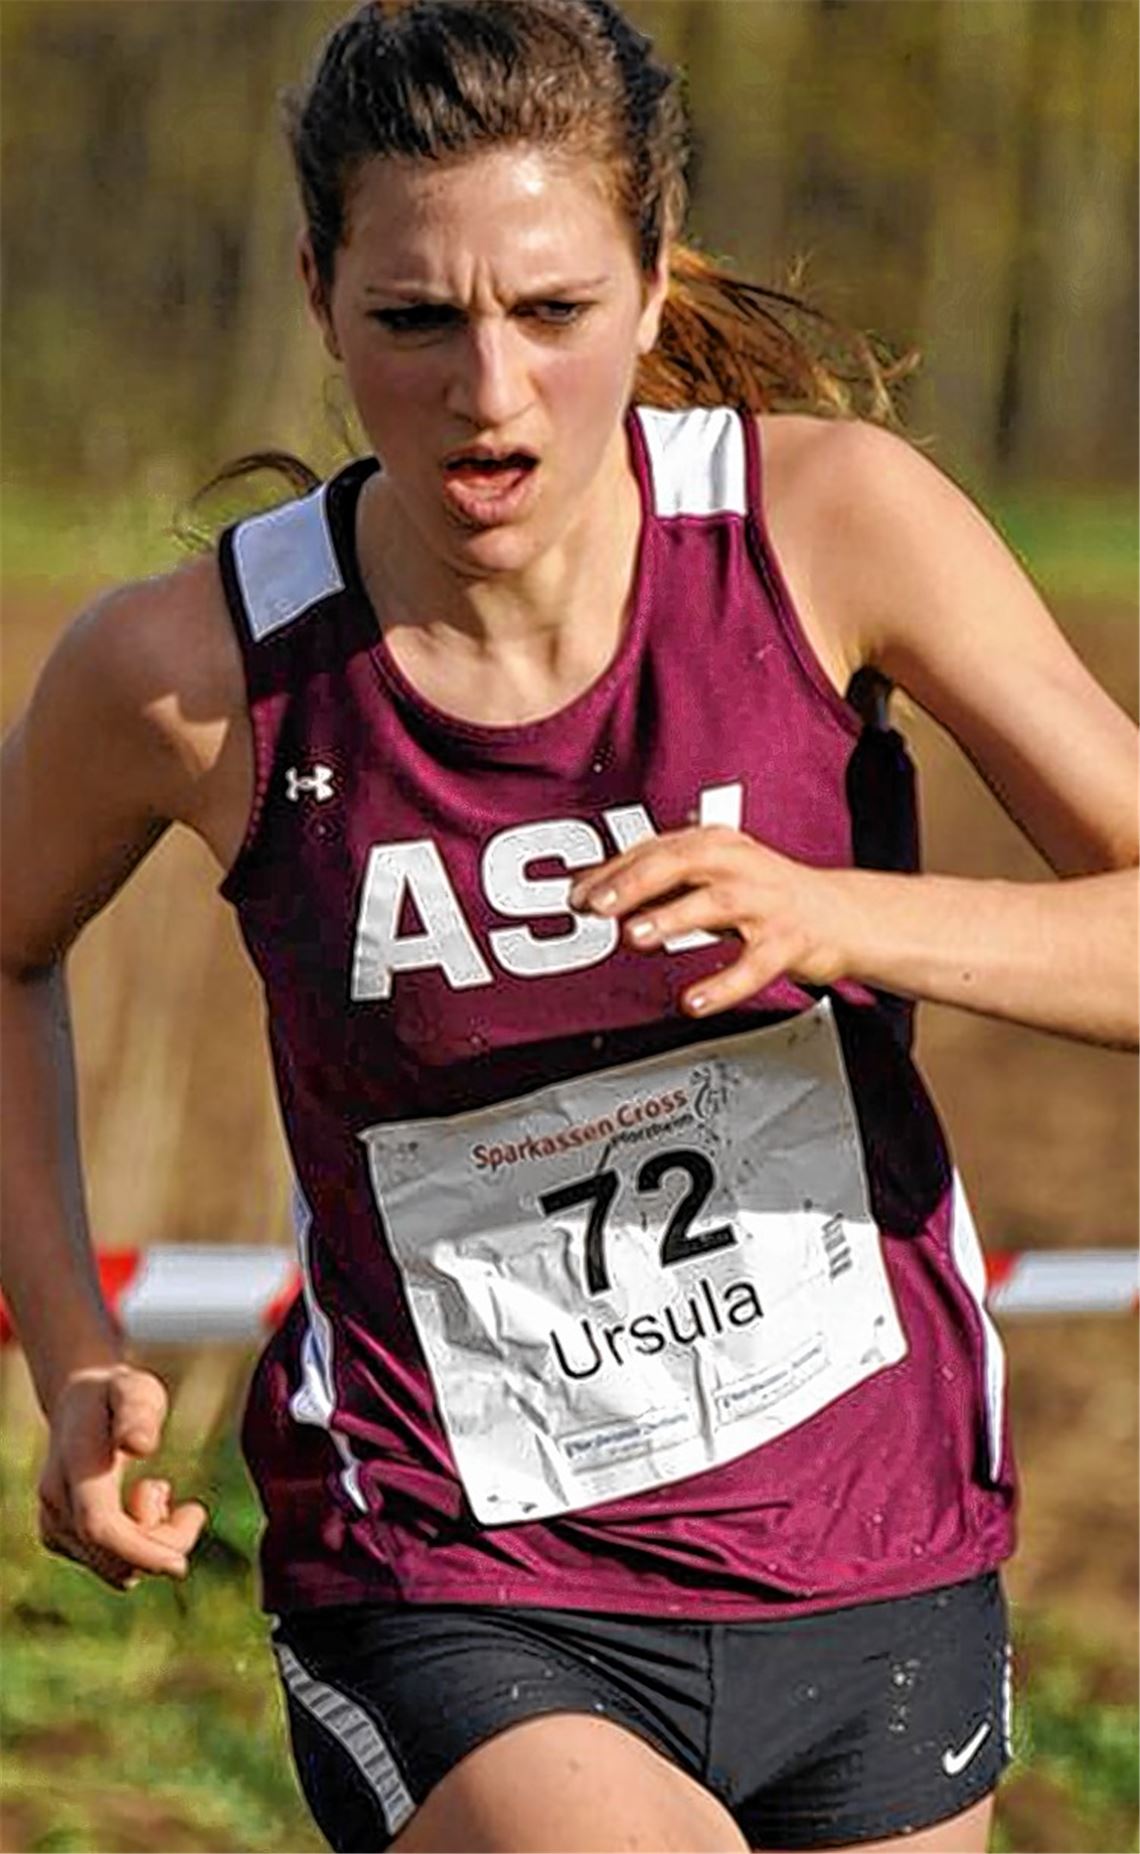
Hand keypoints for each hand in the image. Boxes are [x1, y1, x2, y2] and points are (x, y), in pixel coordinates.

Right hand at [38, 1364, 206, 1590]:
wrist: (79, 1403)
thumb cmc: (116, 1394)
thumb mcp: (134, 1391)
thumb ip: (138, 1414)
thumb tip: (140, 1445)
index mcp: (73, 1466)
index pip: (99, 1527)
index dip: (139, 1552)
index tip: (180, 1564)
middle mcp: (56, 1502)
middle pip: (113, 1556)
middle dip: (164, 1544)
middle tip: (193, 1510)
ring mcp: (53, 1523)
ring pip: (114, 1569)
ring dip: (153, 1544)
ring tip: (160, 1491)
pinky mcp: (60, 1537)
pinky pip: (109, 1566)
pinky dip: (137, 1549)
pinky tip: (144, 1507)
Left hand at [569, 825, 848, 1016]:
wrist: (842, 915)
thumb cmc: (766, 893)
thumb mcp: (712, 875)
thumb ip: (659, 880)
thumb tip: (591, 888)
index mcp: (716, 844)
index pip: (655, 850)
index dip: (612, 871)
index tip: (577, 894)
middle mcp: (740, 865)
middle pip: (681, 863)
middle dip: (635, 883)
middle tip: (598, 906)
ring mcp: (767, 902)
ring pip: (715, 904)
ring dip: (672, 918)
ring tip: (635, 937)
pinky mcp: (789, 942)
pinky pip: (752, 966)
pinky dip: (721, 985)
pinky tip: (692, 1001)